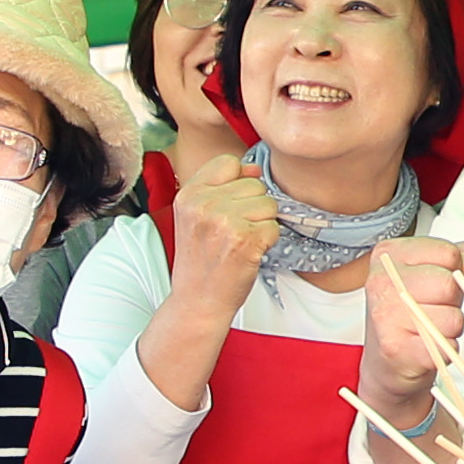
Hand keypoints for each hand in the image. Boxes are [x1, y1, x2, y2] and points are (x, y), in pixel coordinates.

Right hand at [168, 152, 279, 308]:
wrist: (198, 300)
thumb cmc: (201, 261)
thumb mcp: (196, 217)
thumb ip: (220, 187)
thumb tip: (253, 169)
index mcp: (189, 194)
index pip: (228, 162)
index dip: (238, 182)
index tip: (230, 206)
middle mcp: (204, 204)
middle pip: (254, 184)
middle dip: (252, 208)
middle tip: (232, 233)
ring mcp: (224, 221)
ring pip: (268, 204)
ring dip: (262, 224)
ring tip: (240, 242)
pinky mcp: (245, 239)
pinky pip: (274, 226)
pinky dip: (268, 241)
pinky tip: (248, 253)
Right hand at [359, 234, 463, 410]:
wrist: (388, 363)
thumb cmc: (414, 313)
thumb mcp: (438, 271)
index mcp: (390, 256)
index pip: (448, 252)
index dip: (458, 269)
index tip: (445, 280)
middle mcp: (382, 283)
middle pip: (450, 284)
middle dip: (454, 300)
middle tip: (434, 308)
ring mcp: (386, 316)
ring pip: (454, 317)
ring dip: (452, 327)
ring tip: (429, 328)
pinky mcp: (397, 349)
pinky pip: (447, 345)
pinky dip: (446, 349)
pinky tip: (426, 346)